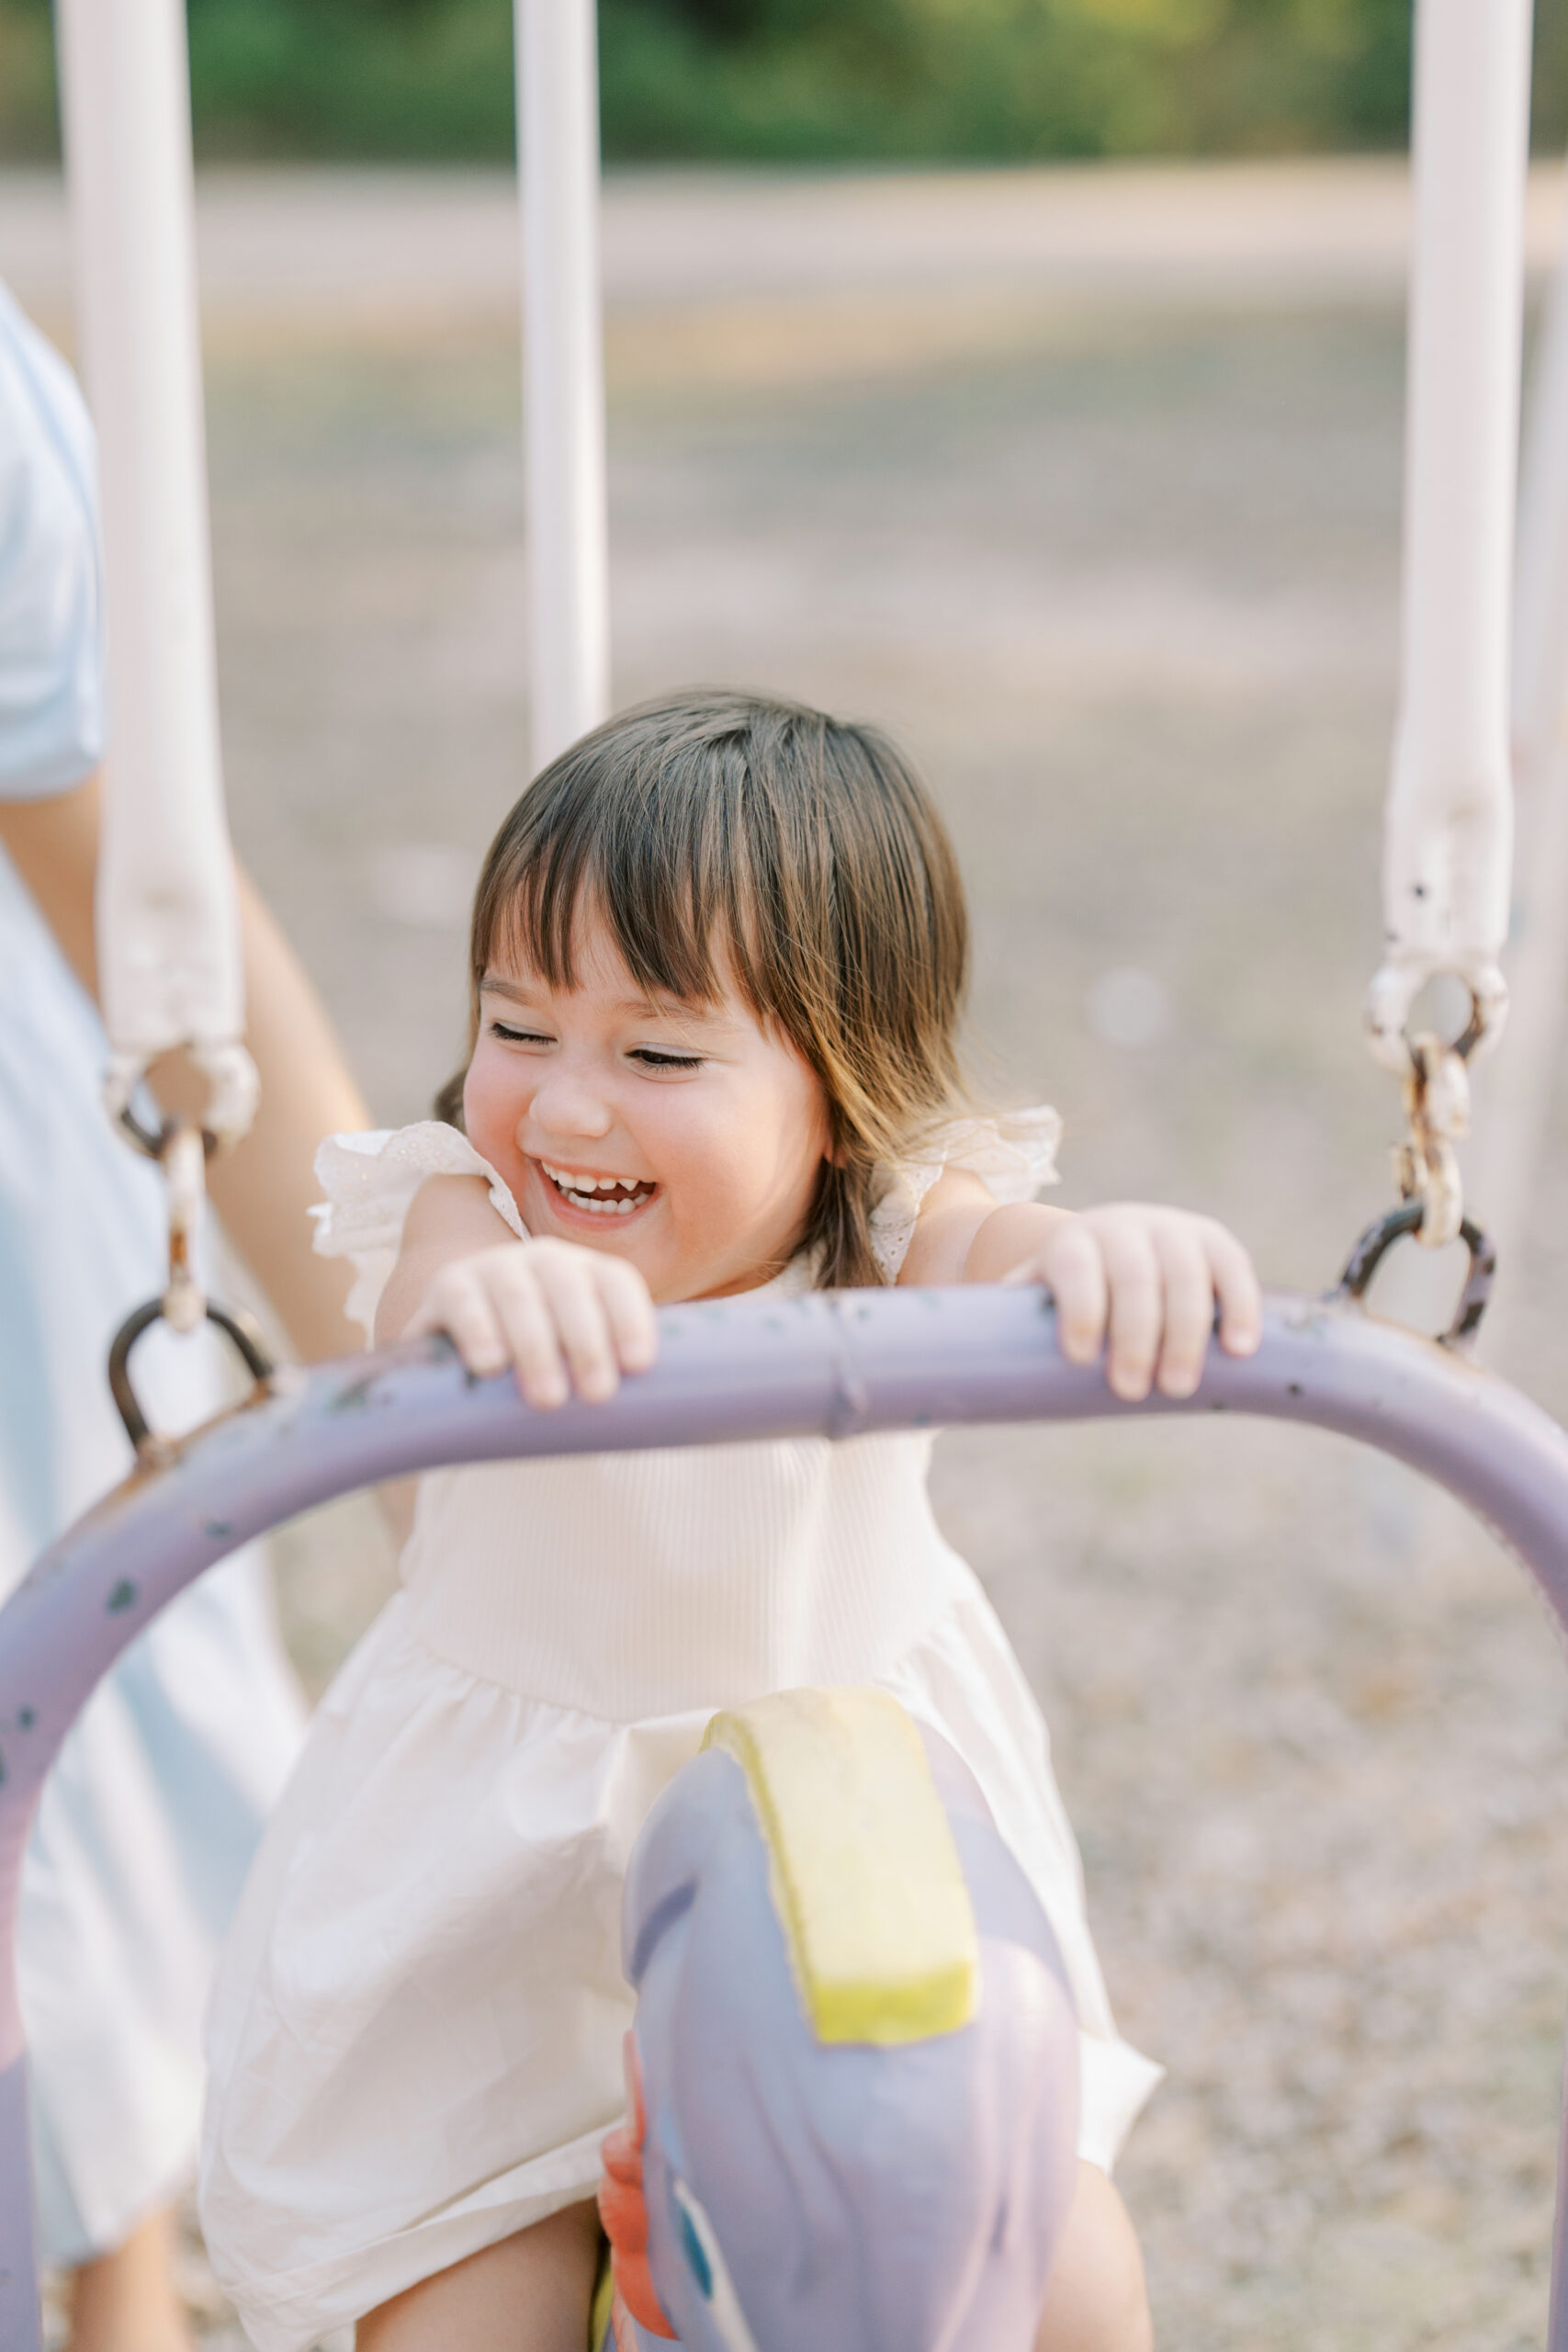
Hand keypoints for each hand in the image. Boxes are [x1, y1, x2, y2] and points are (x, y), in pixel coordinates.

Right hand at [406, 1238, 656, 1408]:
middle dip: (587, 1341)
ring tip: (549, 1398)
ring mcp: (494, 1268)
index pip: (617, 1282)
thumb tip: (661, 1420)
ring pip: (519, 1295)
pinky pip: (463, 1300)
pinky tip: (491, 1366)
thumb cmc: (539, 1367)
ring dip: (537, 1345)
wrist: (459, 1351)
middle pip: (570, 1286)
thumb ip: (607, 1377)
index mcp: (587, 1274)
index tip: (639, 1366)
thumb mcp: (575, 1365)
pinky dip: (479, 1330)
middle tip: (597, 1395)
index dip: (631, 1318)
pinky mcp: (448, 1287)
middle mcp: (544, 1261)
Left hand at [1005, 1204, 1260, 1401]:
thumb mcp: (1034, 1302)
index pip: (1075, 1267)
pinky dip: (1240, 1308)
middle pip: (1134, 1276)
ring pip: (1185, 1274)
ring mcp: (1172, 1229)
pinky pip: (1232, 1269)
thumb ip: (1009, 1328)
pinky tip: (1239, 1350)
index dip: (1079, 1306)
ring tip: (1177, 1388)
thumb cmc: (1064, 1298)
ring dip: (1185, 1333)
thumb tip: (963, 1375)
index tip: (1078, 1355)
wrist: (1108, 1247)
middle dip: (1134, 1334)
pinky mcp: (1214, 1241)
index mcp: (1071, 1242)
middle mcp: (1122, 1226)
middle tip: (1130, 1391)